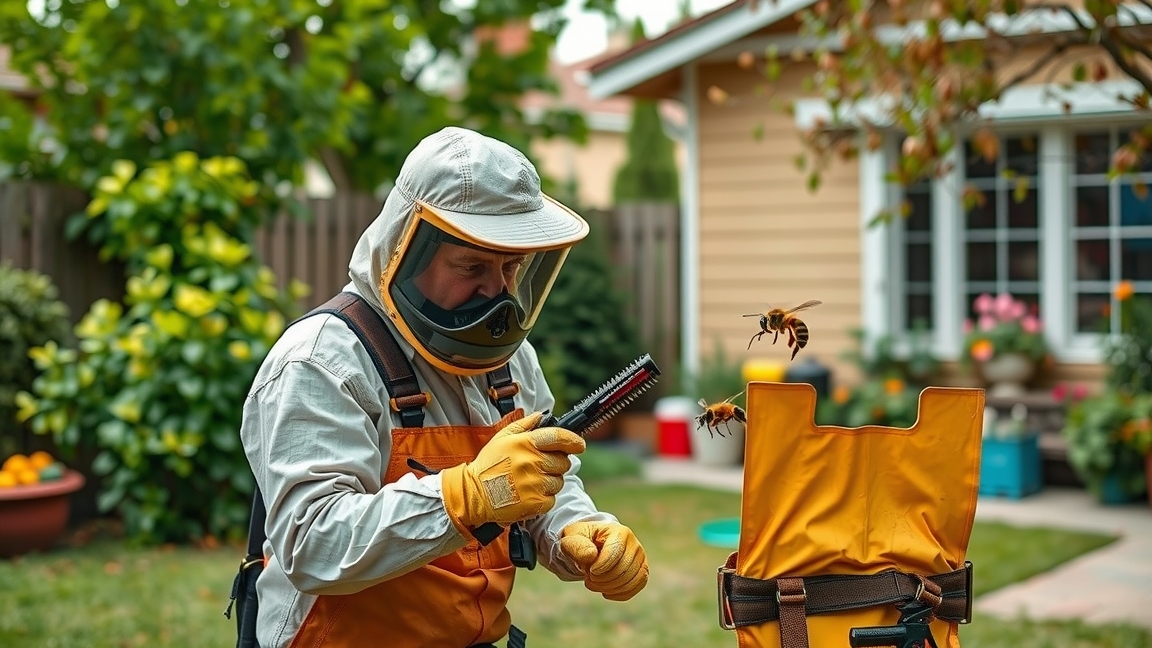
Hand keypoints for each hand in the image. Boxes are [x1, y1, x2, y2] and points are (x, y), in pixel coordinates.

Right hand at [441, 412, 585, 530]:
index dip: (573, 440)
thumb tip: (542, 416)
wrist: (474, 494)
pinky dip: (544, 497)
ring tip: (530, 481)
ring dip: (550, 481)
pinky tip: (529, 493)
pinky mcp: (535, 503)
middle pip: (564, 462)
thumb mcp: (502, 438)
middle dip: (557, 464)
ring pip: (559, 481)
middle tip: (540, 467)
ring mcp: (535, 484)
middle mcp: (532, 462)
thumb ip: (524, 424)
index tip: (579, 444)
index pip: (559, 437)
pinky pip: (552, 499)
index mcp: (526, 444)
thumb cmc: (489, 465)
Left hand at [559, 520, 648, 600]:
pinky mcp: (642, 571)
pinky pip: (636, 587)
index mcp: (619, 531)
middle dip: (603, 579)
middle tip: (589, 578)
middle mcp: (634, 544)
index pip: (615, 552)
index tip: (589, 571)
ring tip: (594, 583)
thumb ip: (578, 546)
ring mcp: (640, 558)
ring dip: (609, 588)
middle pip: (623, 569)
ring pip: (631, 580)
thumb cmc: (582, 541)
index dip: (601, 567)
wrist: (592, 545)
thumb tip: (591, 555)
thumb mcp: (573, 539)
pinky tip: (605, 592)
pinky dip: (620, 594)